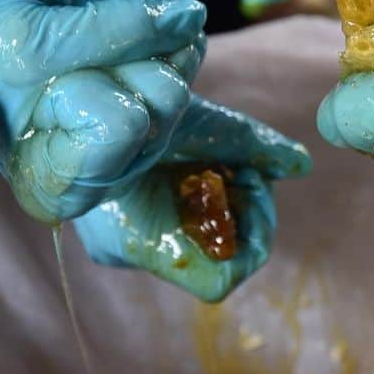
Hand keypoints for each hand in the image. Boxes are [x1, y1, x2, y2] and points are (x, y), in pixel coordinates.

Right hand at [74, 95, 310, 301]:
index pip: (221, 280)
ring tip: (215, 162)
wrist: (69, 94)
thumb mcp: (205, 122)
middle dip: (242, 210)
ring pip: (199, 242)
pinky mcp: (118, 230)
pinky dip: (196, 201)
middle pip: (217, 256)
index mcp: (142, 238)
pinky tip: (193, 168)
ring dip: (222, 203)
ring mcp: (118, 245)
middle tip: (240, 168)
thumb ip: (257, 146)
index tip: (252, 188)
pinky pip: (176, 229)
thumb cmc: (139, 107)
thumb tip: (304, 165)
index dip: (253, 239)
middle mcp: (126, 253)